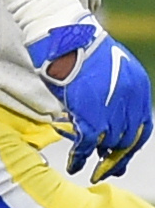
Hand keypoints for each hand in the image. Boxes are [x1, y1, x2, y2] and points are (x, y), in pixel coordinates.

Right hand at [33, 21, 154, 180]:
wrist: (65, 36)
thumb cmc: (79, 48)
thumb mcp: (108, 70)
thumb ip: (114, 93)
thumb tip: (106, 117)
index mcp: (139, 88)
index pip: (142, 127)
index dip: (131, 146)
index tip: (121, 157)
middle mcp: (130, 99)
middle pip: (128, 139)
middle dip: (117, 158)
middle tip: (106, 171)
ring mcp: (111, 106)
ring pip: (109, 143)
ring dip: (99, 160)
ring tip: (88, 170)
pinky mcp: (90, 113)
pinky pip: (86, 143)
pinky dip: (79, 157)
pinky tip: (74, 164)